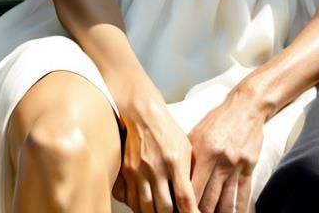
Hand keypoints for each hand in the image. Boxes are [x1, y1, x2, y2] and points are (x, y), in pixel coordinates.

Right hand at [112, 87, 195, 212]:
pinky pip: (130, 200)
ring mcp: (138, 172)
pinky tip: (146, 205)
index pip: (184, 197)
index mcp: (175, 161)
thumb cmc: (168, 131)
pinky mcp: (126, 173)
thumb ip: (189, 173)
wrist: (143, 115)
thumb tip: (193, 199)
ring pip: (145, 208)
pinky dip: (139, 207)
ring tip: (161, 211)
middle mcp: (156, 168)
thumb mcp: (186, 148)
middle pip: (164, 209)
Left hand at [187, 90, 265, 212]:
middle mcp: (221, 161)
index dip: (185, 207)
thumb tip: (175, 182)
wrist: (247, 106)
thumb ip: (187, 158)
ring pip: (226, 201)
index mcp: (204, 152)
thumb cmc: (218, 119)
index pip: (192, 189)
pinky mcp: (249, 166)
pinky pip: (243, 193)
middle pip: (208, 199)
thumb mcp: (197, 134)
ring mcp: (236, 165)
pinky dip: (239, 209)